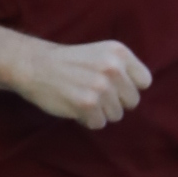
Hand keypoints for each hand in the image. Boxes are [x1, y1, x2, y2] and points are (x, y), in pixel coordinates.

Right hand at [7, 34, 150, 127]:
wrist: (33, 65)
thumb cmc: (68, 63)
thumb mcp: (101, 54)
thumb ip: (122, 68)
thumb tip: (137, 94)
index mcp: (119, 52)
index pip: (144, 82)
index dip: (128, 88)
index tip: (111, 85)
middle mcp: (113, 68)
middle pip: (131, 102)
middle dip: (114, 102)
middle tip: (92, 92)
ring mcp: (100, 86)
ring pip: (116, 115)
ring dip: (99, 112)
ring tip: (81, 97)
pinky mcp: (87, 104)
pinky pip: (98, 123)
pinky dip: (86, 120)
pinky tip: (74, 105)